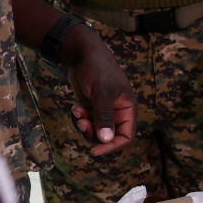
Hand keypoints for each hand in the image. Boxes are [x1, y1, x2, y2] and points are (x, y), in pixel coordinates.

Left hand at [62, 26, 135, 155]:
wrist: (82, 53)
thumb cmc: (97, 69)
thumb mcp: (101, 93)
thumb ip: (104, 117)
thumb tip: (106, 140)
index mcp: (127, 108)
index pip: (126, 136)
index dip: (113, 146)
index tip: (95, 150)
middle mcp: (118, 111)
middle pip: (109, 136)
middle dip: (94, 133)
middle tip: (82, 123)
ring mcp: (104, 110)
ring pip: (96, 131)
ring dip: (85, 126)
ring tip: (77, 113)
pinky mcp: (92, 107)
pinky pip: (88, 122)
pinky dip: (80, 119)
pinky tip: (75, 108)